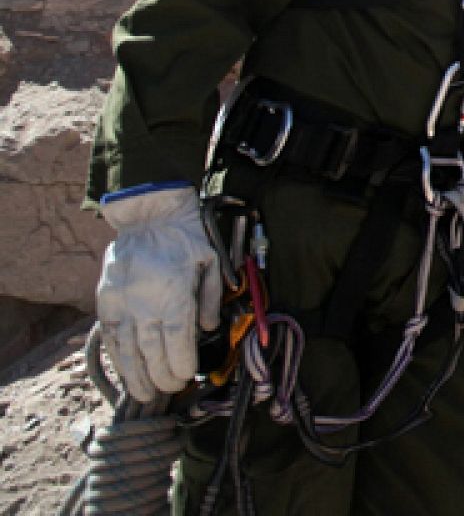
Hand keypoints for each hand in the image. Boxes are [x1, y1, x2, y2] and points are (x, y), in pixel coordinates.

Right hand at [95, 184, 223, 402]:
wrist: (149, 215)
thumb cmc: (186, 238)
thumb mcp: (210, 262)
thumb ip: (209, 298)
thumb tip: (208, 328)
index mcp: (174, 293)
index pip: (176, 339)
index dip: (180, 362)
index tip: (186, 376)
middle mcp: (145, 302)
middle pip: (152, 349)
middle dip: (161, 375)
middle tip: (169, 390)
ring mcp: (123, 302)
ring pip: (128, 348)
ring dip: (135, 374)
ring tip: (143, 394)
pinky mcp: (106, 299)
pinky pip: (110, 334)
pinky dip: (116, 355)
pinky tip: (123, 370)